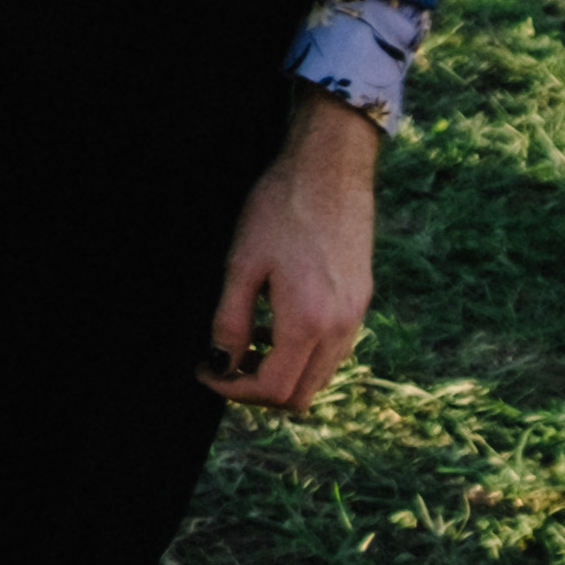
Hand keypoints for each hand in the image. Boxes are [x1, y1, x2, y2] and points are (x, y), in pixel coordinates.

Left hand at [203, 89, 379, 408]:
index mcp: (309, 322)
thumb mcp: (241, 266)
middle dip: (257, 389)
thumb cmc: (279, 211)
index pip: (274, 388)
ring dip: (280, 371)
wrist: (329, 170)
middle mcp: (341, 328)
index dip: (233, 389)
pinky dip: (301, 352)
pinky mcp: (360, 302)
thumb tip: (220, 364)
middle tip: (222, 363)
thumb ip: (231, 322)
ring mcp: (356, 316)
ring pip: (319, 375)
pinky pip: (331, 349)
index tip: (204, 370)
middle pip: (301, 394)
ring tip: (245, 340)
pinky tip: (274, 322)